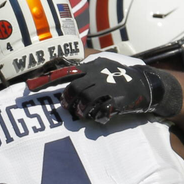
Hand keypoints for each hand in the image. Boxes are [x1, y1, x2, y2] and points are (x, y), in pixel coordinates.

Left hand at [61, 57, 181, 124]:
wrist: (145, 83)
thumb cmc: (120, 78)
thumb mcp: (103, 67)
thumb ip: (86, 72)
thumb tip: (63, 76)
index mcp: (94, 66)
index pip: (70, 71)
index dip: (53, 79)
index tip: (38, 86)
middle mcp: (100, 74)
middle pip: (76, 87)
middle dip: (69, 99)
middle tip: (68, 107)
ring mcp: (110, 86)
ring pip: (87, 98)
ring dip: (81, 110)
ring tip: (82, 115)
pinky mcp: (119, 98)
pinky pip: (103, 109)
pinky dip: (98, 116)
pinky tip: (99, 118)